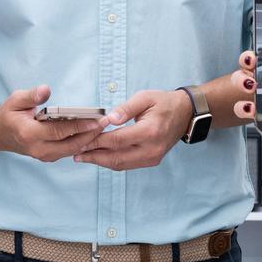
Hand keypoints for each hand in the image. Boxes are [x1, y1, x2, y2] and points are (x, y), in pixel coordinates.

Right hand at [0, 85, 105, 162]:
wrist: (0, 134)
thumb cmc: (9, 114)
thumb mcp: (15, 100)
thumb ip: (31, 96)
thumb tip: (45, 90)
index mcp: (29, 134)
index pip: (59, 131)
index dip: (78, 126)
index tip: (95, 121)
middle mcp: (38, 149)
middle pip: (70, 145)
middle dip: (90, 135)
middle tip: (106, 123)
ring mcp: (44, 156)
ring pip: (72, 150)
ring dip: (89, 140)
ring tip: (104, 127)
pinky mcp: (49, 157)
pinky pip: (69, 151)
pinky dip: (82, 143)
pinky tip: (93, 133)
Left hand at [74, 89, 192, 170]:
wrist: (185, 114)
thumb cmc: (164, 103)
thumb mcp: (145, 97)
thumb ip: (126, 108)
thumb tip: (108, 119)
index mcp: (150, 131)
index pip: (117, 140)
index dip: (97, 141)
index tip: (81, 139)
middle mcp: (151, 149)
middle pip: (116, 157)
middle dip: (94, 156)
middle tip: (76, 153)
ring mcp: (152, 157)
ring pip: (120, 164)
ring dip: (100, 161)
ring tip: (83, 157)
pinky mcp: (151, 161)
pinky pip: (127, 164)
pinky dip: (111, 161)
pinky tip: (99, 156)